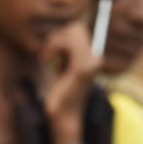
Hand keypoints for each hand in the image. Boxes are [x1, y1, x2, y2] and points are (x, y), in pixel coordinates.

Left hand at [42, 20, 101, 143]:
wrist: (63, 117)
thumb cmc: (60, 94)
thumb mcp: (63, 67)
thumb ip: (66, 50)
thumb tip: (60, 31)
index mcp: (93, 56)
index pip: (80, 28)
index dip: (63, 33)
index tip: (52, 49)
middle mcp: (96, 57)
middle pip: (76, 26)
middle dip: (57, 35)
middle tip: (47, 53)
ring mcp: (91, 62)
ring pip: (72, 31)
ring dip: (53, 42)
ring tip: (46, 57)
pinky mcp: (82, 68)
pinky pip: (67, 43)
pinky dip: (53, 48)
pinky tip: (46, 61)